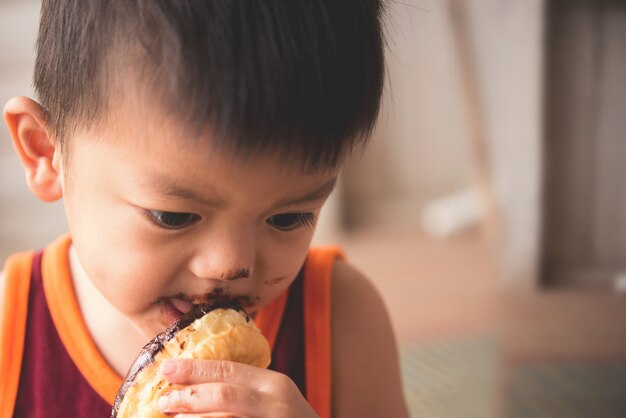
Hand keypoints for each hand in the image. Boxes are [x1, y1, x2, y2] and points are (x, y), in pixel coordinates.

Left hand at [157, 359, 318, 417]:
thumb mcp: (275, 399)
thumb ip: (247, 388)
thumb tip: (195, 383)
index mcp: (275, 385)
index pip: (229, 370)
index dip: (194, 369)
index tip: (166, 368)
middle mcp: (275, 405)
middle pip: (223, 395)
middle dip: (189, 397)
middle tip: (164, 400)